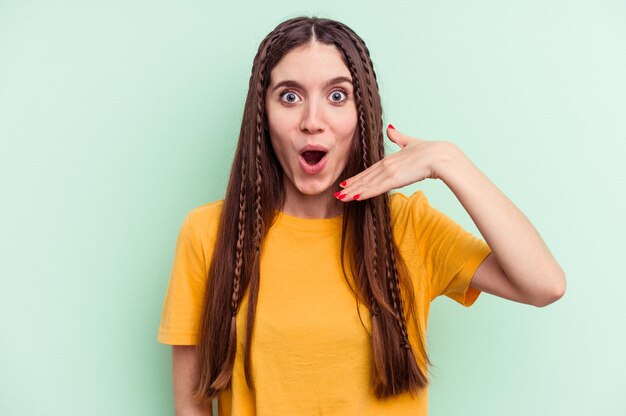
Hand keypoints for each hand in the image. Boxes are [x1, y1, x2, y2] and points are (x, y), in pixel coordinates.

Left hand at [335, 124, 452, 201]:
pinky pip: (376, 188)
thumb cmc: (429, 150)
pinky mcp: (394, 179)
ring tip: (341, 198)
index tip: (346, 183)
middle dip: (350, 187)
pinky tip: (355, 198)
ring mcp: (389, 172)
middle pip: (364, 178)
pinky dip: (365, 193)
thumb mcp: (410, 142)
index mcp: (389, 159)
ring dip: (353, 192)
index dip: (357, 178)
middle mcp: (386, 165)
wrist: (440, 155)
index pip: (369, 171)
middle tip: (338, 194)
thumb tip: (390, 128)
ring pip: (367, 185)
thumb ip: (398, 137)